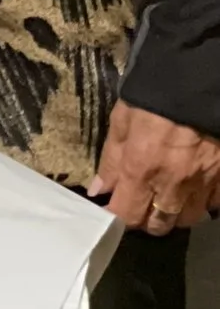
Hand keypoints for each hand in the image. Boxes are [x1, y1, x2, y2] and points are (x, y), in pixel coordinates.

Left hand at [89, 101, 219, 233]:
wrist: (199, 83)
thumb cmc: (152, 99)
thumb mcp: (122, 121)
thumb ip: (111, 159)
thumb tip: (99, 190)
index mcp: (142, 169)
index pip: (128, 214)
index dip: (117, 217)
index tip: (112, 210)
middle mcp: (174, 184)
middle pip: (159, 225)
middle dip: (145, 220)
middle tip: (138, 205)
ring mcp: (203, 184)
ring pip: (187, 219)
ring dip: (172, 215)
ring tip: (163, 201)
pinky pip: (212, 206)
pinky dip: (201, 204)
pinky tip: (192, 192)